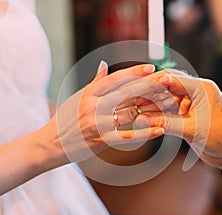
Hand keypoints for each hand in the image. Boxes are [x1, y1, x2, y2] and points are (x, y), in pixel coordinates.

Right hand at [50, 62, 169, 162]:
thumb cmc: (65, 118)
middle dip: (150, 84)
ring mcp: (98, 123)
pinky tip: (160, 129)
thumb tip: (104, 64)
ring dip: (152, 107)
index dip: (135, 72)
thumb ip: (95, 82)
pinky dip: (145, 133)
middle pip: (127, 92)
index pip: (116, 79)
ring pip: (130, 112)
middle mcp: (95, 105)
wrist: (52, 143)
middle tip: (168, 79)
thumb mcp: (79, 97)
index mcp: (90, 93)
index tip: (152, 67)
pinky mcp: (102, 140)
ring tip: (169, 102)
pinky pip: (127, 136)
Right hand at [135, 70, 221, 169]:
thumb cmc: (221, 137)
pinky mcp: (188, 114)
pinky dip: (158, 114)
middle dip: (148, 94)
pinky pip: (169, 111)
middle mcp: (195, 92)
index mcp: (200, 88)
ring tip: (135, 110)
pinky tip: (145, 118)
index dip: (150, 83)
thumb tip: (140, 119)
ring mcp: (191, 103)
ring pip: (166, 99)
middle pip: (166, 87)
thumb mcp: (191, 129)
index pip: (170, 79)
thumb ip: (164, 122)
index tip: (134, 88)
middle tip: (131, 99)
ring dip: (152, 105)